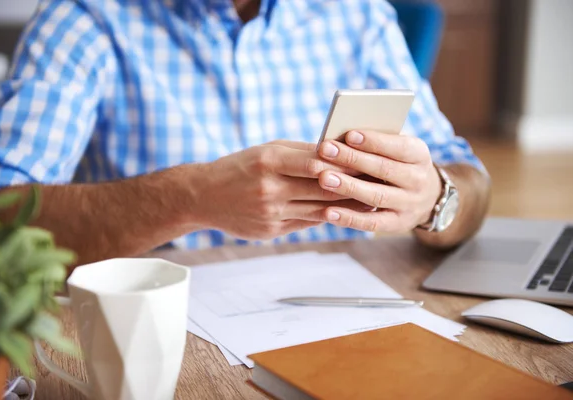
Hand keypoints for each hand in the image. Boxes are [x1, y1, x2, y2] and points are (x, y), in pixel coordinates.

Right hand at [193, 140, 362, 239]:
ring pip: (319, 210)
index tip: (369, 160)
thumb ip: (301, 153)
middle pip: (322, 190)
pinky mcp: (271, 231)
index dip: (345, 163)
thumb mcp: (266, 150)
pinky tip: (344, 214)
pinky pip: (306, 223)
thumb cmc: (240, 167)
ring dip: (347, 207)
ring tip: (371, 200)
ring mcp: (270, 213)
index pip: (316, 163)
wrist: (203, 196)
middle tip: (379, 182)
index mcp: (269, 161)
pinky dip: (327, 217)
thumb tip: (338, 155)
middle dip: (354, 186)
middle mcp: (270, 189)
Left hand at [316, 130, 441, 232]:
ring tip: (324, 178)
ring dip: (348, 187)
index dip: (373, 141)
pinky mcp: (397, 224)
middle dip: (352, 159)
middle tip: (325, 150)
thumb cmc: (400, 165)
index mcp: (419, 155)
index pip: (398, 147)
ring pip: (377, 196)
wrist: (428, 198)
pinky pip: (371, 223)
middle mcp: (418, 180)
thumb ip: (377, 144)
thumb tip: (342, 138)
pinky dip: (349, 218)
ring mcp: (409, 205)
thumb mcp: (399, 150)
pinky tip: (328, 212)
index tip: (349, 135)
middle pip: (383, 169)